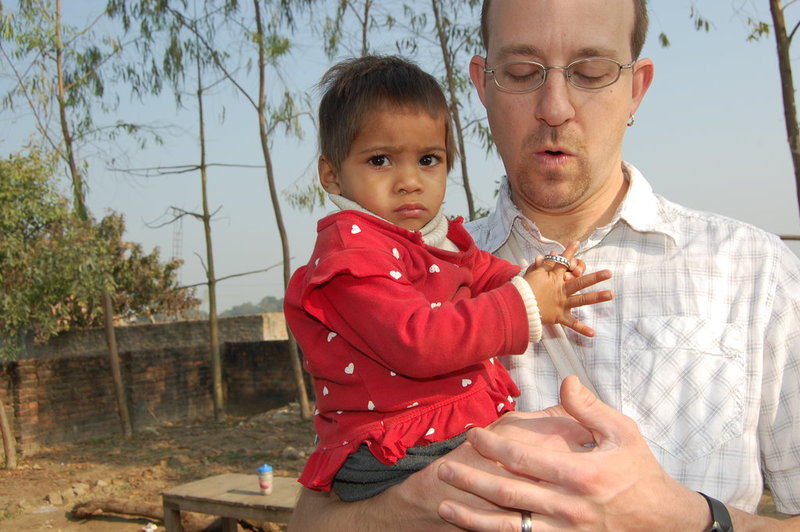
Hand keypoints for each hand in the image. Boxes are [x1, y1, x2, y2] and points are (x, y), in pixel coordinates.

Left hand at [436, 376, 709, 531]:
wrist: (663, 521)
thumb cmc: (639, 471)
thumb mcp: (622, 432)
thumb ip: (589, 408)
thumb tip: (564, 380)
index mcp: (580, 474)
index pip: (522, 459)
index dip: (492, 447)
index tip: (472, 435)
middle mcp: (568, 506)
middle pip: (506, 494)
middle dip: (470, 481)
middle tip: (444, 471)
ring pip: (508, 527)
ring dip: (473, 517)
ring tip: (445, 506)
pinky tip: (474, 530)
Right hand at [523, 241, 612, 336]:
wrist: (516, 306)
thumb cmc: (523, 288)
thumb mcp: (532, 273)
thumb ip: (543, 264)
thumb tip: (551, 253)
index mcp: (553, 278)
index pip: (562, 262)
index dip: (569, 252)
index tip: (577, 243)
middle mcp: (561, 290)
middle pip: (580, 281)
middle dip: (595, 277)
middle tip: (609, 273)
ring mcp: (561, 303)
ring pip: (582, 299)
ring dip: (597, 297)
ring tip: (611, 294)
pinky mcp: (559, 316)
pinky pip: (572, 324)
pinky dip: (582, 329)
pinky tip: (593, 334)